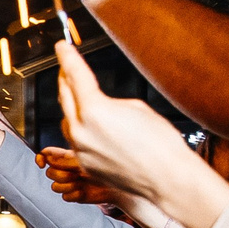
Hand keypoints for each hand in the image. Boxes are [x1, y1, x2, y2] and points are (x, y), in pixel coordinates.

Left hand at [55, 40, 228, 227]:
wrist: (167, 180)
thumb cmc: (160, 143)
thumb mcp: (136, 108)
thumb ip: (109, 102)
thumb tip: (98, 105)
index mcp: (94, 110)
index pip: (75, 75)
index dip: (67, 57)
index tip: (61, 47)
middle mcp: (81, 131)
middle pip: (65, 96)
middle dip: (65, 79)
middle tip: (66, 68)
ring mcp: (80, 150)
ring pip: (68, 121)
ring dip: (72, 107)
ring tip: (81, 96)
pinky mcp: (84, 165)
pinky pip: (76, 141)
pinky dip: (81, 130)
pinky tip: (93, 127)